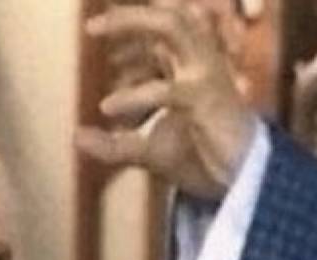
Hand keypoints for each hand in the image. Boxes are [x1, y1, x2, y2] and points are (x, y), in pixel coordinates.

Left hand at [75, 0, 255, 199]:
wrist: (240, 185)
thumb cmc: (202, 160)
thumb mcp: (147, 153)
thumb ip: (113, 146)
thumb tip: (75, 137)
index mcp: (189, 69)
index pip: (159, 33)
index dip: (126, 32)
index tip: (94, 41)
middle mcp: (199, 64)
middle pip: (168, 17)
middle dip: (129, 15)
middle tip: (91, 26)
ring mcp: (206, 75)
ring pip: (174, 26)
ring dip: (134, 21)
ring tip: (96, 30)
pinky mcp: (208, 98)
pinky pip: (167, 89)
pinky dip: (134, 95)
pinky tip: (108, 108)